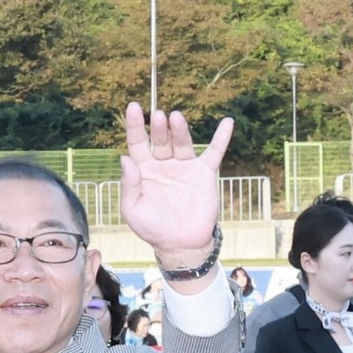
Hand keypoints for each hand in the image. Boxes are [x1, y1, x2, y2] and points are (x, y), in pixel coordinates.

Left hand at [120, 103, 230, 269]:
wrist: (180, 245)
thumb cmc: (152, 228)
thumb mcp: (132, 209)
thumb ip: (128, 184)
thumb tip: (125, 158)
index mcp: (143, 169)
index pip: (137, 142)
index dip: (134, 125)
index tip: (132, 108)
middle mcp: (163, 163)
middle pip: (160, 139)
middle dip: (158, 128)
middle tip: (158, 117)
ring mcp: (184, 167)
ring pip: (181, 143)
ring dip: (179, 129)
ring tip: (175, 117)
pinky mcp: (204, 174)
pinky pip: (214, 153)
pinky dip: (221, 138)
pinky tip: (227, 122)